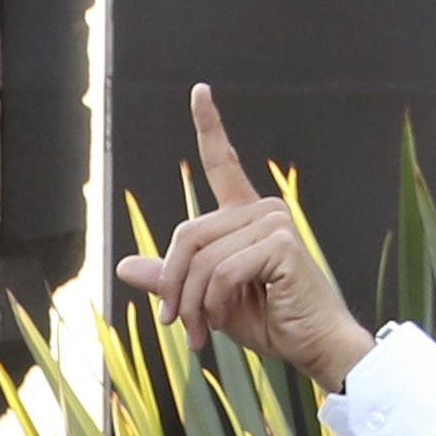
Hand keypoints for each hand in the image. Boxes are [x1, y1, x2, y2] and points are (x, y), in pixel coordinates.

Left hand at [117, 86, 375, 386]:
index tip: (199, 90)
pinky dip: (213, 304)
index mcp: (247, 216)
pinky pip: (221, 272)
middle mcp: (263, 209)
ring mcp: (275, 222)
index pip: (224, 163)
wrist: (311, 345)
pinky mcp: (281, 243)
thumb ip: (170, 279)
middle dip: (173, 286)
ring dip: (191, 303)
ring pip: (201, 258)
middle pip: (186, 235)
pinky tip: (223, 321)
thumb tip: (123, 265)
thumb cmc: (267, 321)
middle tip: (174, 324)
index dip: (210, 126)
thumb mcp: (205, 300)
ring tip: (201, 332)